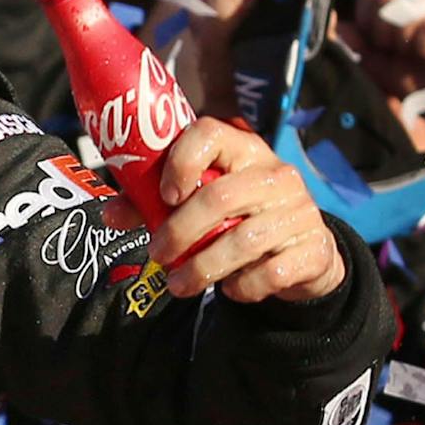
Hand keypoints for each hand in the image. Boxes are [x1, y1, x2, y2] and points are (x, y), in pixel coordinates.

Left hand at [145, 117, 347, 302]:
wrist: (305, 251)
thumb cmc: (239, 217)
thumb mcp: (202, 200)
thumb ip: (152, 202)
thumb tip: (110, 214)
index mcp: (242, 150)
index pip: (210, 134)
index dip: (181, 161)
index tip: (164, 195)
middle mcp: (274, 174)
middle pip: (220, 196)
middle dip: (179, 231)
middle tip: (156, 255)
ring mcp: (300, 211)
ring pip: (243, 241)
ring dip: (202, 268)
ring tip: (178, 286)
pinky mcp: (315, 249)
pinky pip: (272, 272)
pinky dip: (243, 286)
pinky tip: (229, 290)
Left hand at [345, 0, 424, 132]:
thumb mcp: (383, 68)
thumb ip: (359, 46)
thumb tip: (335, 24)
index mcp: (411, 4)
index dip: (367, 17)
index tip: (380, 45)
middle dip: (382, 31)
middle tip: (401, 52)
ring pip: (405, 8)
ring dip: (405, 41)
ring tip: (423, 57)